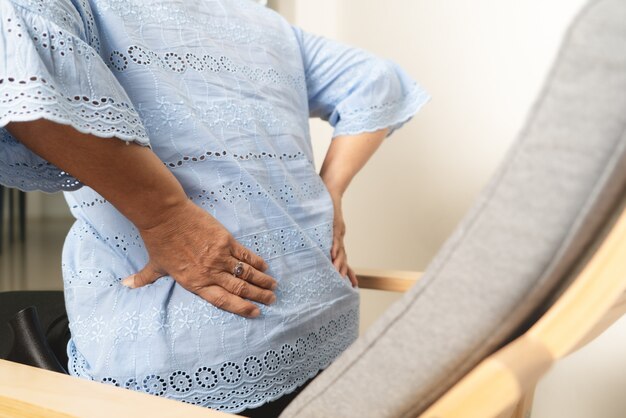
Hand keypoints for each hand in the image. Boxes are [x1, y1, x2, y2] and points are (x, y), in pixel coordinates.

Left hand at [121, 200, 276, 317]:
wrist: (165, 215)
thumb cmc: (158, 240)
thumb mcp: (153, 264)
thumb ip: (145, 279)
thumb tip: (126, 285)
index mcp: (194, 283)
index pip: (223, 300)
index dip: (241, 308)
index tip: (255, 312)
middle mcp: (210, 272)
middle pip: (240, 288)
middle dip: (258, 296)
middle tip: (272, 301)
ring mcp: (220, 256)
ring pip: (246, 273)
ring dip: (262, 281)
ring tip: (274, 287)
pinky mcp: (226, 240)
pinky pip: (245, 255)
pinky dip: (257, 262)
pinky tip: (266, 267)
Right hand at [328, 193, 357, 287]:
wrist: (329, 190)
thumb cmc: (324, 208)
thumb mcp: (321, 226)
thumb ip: (319, 237)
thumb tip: (315, 248)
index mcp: (336, 240)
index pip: (343, 258)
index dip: (348, 271)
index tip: (353, 284)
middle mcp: (339, 238)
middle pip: (343, 258)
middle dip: (344, 271)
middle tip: (345, 284)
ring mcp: (337, 231)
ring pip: (339, 249)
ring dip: (339, 262)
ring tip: (338, 273)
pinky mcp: (334, 223)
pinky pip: (334, 236)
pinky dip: (334, 245)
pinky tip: (333, 254)